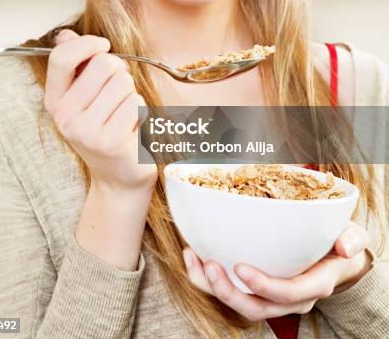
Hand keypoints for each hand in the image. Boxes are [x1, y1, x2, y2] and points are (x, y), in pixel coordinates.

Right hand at [44, 29, 156, 191]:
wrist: (118, 177)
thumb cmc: (104, 130)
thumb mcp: (83, 97)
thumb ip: (76, 65)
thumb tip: (66, 35)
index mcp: (54, 101)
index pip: (61, 58)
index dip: (86, 44)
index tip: (103, 46)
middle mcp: (65, 116)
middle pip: (104, 64)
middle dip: (120, 72)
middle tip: (118, 93)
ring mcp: (86, 131)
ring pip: (124, 83)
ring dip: (132, 94)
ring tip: (124, 114)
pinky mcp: (111, 141)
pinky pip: (137, 103)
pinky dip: (142, 112)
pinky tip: (132, 128)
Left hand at [183, 221, 370, 320]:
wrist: (336, 257)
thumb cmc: (339, 242)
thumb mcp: (352, 237)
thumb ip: (351, 240)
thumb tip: (344, 247)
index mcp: (313, 285)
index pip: (286, 294)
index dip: (263, 285)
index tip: (240, 267)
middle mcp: (291, 298)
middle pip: (256, 308)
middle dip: (229, 292)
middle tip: (210, 266)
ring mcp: (272, 296)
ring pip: (239, 303)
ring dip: (213, 286)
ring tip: (194, 259)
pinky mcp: (258, 289)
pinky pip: (232, 290)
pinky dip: (209, 277)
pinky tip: (194, 253)